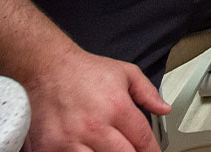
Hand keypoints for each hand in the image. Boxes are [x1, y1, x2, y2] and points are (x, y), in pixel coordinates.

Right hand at [22, 49, 169, 151]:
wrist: (46, 67)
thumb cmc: (83, 71)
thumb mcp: (125, 73)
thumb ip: (147, 92)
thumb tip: (164, 108)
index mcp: (116, 107)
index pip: (142, 140)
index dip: (151, 150)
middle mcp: (94, 126)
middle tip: (133, 150)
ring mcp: (70, 140)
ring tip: (109, 148)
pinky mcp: (48, 148)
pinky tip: (88, 150)